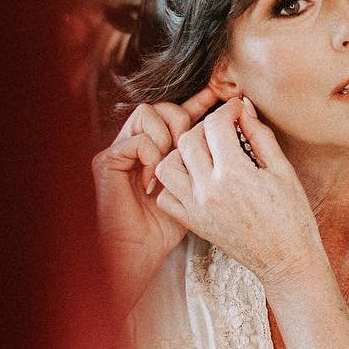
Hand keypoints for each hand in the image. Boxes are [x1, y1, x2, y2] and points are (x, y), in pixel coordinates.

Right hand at [92, 85, 220, 311]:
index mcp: (161, 149)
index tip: (220, 96)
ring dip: (166, 134)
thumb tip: (241, 130)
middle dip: (183, 118)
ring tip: (171, 160)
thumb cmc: (167, 229)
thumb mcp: (198, 192)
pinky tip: (153, 177)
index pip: (180, 113)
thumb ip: (212, 164)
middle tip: (192, 143)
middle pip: (163, 106)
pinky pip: (135, 139)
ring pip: (146, 114)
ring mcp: (122, 150)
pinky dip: (149, 153)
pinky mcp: (107, 161)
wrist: (137, 253)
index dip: (199, 101)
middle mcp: (140, 144)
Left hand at [153, 97, 322, 287]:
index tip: (237, 110)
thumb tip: (244, 108)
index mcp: (235, 174)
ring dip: (182, 153)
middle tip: (223, 128)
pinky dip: (174, 184)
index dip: (228, 110)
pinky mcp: (193, 224)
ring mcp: (197, 209)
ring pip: (168, 166)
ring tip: (204, 153)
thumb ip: (260, 135)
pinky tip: (195, 179)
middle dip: (205, 126)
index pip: (216, 124)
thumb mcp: (282, 170)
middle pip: (188, 140)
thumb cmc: (292, 216)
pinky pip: (166, 197)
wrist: (287, 260)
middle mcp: (209, 191)